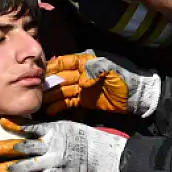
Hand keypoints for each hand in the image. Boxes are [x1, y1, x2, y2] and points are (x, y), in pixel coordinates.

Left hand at [0, 119, 125, 171]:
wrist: (101, 155)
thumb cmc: (83, 138)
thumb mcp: (66, 126)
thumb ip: (47, 128)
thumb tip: (27, 126)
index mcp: (54, 131)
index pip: (31, 127)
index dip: (16, 125)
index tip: (1, 122)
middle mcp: (51, 147)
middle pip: (24, 147)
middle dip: (6, 148)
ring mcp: (53, 163)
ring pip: (26, 166)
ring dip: (8, 168)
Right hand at [43, 53, 161, 117]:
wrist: (138, 97)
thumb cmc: (127, 79)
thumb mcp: (113, 70)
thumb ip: (97, 70)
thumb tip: (81, 80)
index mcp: (88, 62)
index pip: (66, 62)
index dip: (53, 66)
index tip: (39, 72)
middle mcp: (82, 74)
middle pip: (61, 77)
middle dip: (48, 83)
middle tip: (33, 90)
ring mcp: (82, 88)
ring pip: (62, 90)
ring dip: (51, 96)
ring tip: (38, 102)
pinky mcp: (84, 101)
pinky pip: (69, 102)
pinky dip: (59, 106)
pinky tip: (49, 110)